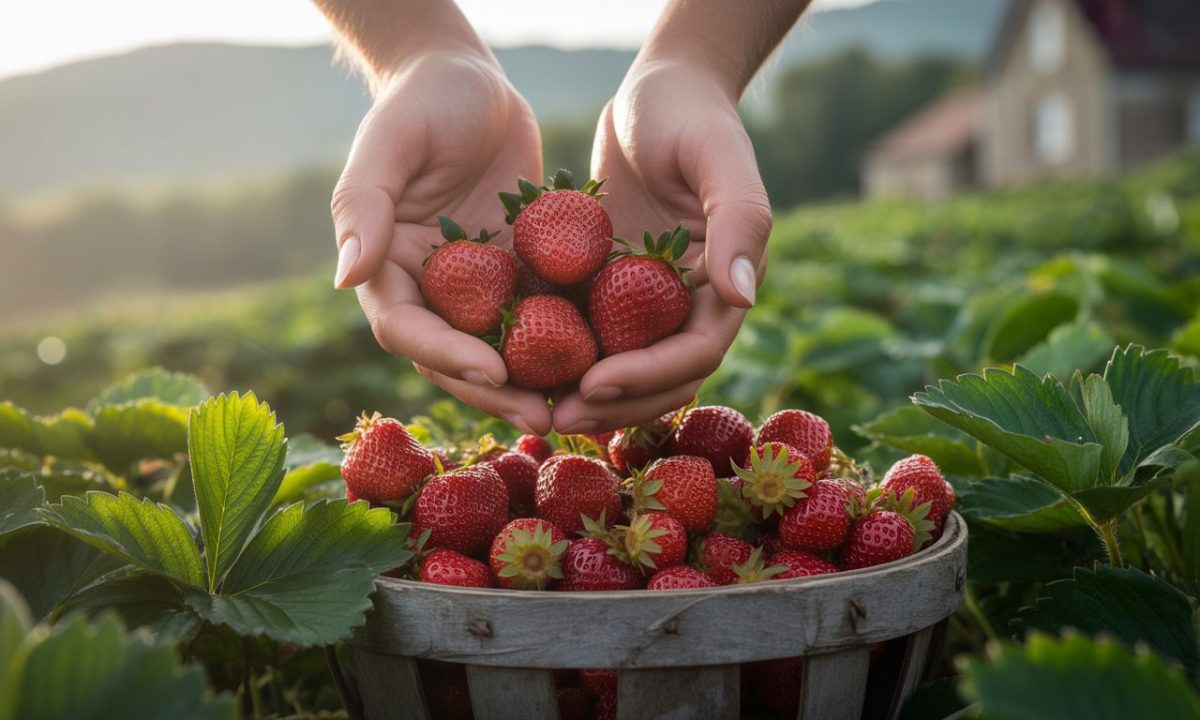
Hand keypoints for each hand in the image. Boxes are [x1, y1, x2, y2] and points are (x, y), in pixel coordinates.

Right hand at [331, 52, 551, 434]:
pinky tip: (605, 362)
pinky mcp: (520, 275)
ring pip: (501, 349)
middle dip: (495, 390)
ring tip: (576, 407)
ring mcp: (477, 287)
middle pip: (455, 357)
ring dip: (533, 381)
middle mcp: (431, 289)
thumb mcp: (391, 144)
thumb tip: (346, 280)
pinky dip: (567, 343)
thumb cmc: (424, 101)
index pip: (409, 330)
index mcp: (387, 268)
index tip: (493, 370)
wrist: (473, 81)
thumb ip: (364, 209)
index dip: (447, 356)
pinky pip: (543, 317)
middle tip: (541, 416)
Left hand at [551, 61, 771, 433]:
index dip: (649, 375)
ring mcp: (646, 299)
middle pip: (661, 378)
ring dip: (585, 396)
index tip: (595, 383)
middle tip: (555, 417)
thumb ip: (740, 220)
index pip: (695, 352)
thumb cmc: (690, 112)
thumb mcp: (717, 155)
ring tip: (534, 407)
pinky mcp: (609, 286)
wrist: (654, 89)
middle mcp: (688, 302)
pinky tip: (515, 366)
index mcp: (724, 283)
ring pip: (623, 368)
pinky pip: (587, 335)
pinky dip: (559, 356)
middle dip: (613, 404)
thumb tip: (742, 298)